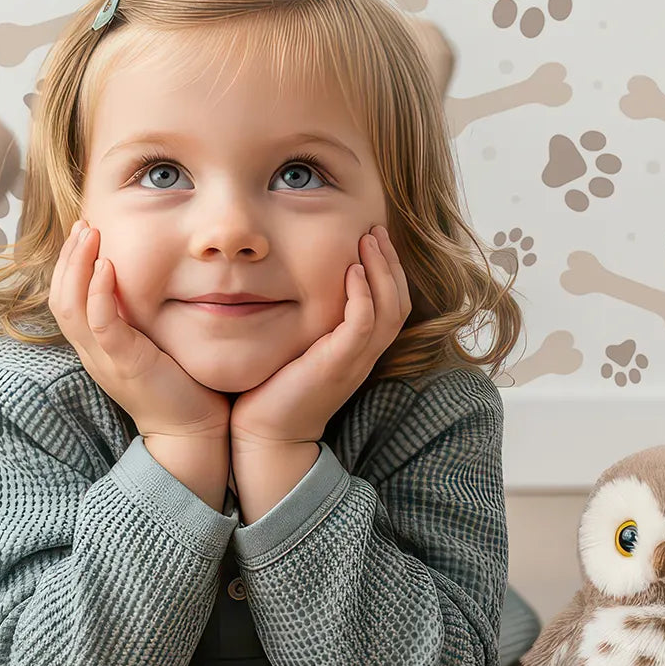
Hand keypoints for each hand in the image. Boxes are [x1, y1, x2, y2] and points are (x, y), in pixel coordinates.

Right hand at [49, 220, 231, 440]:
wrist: (192, 432)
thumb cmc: (181, 385)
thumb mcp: (153, 343)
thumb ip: (143, 317)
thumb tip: (154, 282)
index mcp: (96, 346)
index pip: (66, 298)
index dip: (69, 264)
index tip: (84, 232)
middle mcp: (92, 351)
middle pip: (59, 297)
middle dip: (68, 256)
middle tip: (83, 224)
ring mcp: (104, 358)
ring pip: (70, 306)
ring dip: (77, 265)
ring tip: (90, 234)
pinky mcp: (124, 364)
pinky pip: (100, 324)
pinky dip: (98, 293)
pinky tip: (107, 266)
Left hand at [229, 223, 411, 452]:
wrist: (266, 436)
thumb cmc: (274, 391)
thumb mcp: (299, 348)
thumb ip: (310, 322)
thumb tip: (295, 285)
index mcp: (359, 351)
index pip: (392, 305)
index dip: (389, 270)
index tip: (373, 239)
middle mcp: (364, 355)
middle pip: (399, 302)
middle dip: (390, 262)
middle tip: (376, 229)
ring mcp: (354, 361)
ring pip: (389, 309)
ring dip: (382, 270)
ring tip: (368, 239)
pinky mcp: (337, 365)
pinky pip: (363, 324)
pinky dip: (363, 295)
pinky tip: (352, 271)